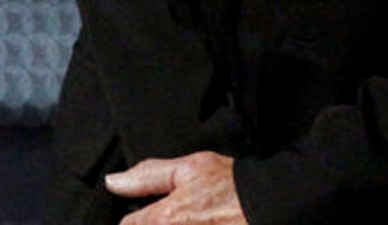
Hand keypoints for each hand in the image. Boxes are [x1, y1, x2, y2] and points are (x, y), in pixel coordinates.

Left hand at [108, 152, 243, 224]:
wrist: (273, 207)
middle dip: (155, 223)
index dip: (136, 220)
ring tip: (195, 220)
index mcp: (163, 220)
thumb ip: (149, 174)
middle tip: (180, 217)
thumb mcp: (193, 168)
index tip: (150, 216)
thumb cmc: (237, 188)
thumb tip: (114, 181)